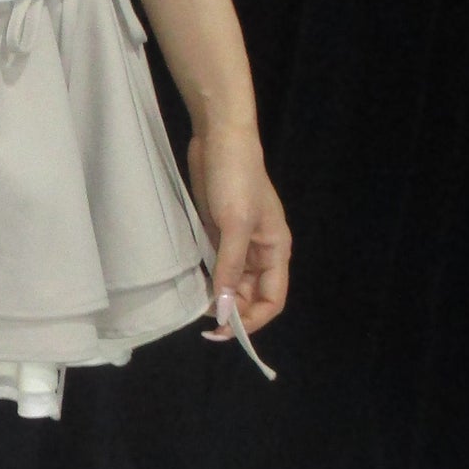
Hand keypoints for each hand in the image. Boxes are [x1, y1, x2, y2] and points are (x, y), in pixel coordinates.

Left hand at [186, 120, 289, 351]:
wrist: (219, 139)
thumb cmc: (235, 179)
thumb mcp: (235, 225)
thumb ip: (230, 269)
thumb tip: (225, 311)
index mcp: (276, 250)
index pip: (273, 299)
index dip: (253, 320)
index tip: (226, 329)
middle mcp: (260, 252)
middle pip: (251, 296)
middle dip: (232, 310)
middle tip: (204, 320)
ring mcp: (239, 243)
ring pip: (232, 284)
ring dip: (218, 297)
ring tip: (196, 306)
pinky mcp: (218, 233)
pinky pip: (217, 267)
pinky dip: (208, 280)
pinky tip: (193, 286)